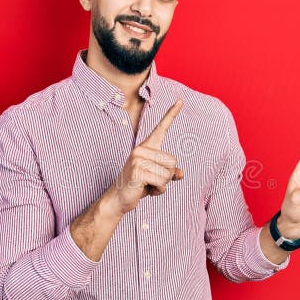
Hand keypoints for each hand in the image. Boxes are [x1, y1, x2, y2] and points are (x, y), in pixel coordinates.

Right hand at [107, 99, 184, 215]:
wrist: (119, 199)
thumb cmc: (139, 186)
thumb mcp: (157, 177)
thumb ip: (169, 173)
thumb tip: (180, 174)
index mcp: (146, 147)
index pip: (161, 128)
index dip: (172, 114)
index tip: (181, 100)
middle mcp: (141, 149)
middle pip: (173, 161)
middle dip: (167, 176)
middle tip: (151, 180)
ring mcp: (138, 159)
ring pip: (168, 173)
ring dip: (162, 184)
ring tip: (147, 185)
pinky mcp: (137, 171)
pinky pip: (161, 182)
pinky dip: (158, 190)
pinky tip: (146, 190)